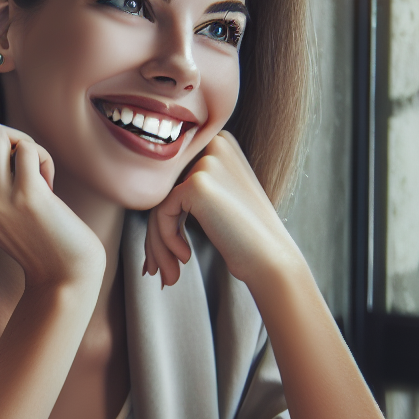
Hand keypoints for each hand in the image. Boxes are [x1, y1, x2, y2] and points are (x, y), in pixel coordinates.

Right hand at [0, 120, 104, 291]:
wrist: (62, 274)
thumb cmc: (37, 235)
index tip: (8, 161)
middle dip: (7, 136)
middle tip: (26, 164)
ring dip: (24, 142)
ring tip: (36, 168)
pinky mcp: (26, 195)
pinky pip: (28, 148)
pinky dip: (43, 158)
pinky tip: (49, 183)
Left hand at [144, 131, 300, 290]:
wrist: (271, 258)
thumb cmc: (247, 236)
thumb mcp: (220, 198)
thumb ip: (188, 188)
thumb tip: (148, 203)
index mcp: (221, 143)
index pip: (175, 178)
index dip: (165, 217)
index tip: (164, 253)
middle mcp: (214, 145)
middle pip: (164, 190)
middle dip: (156, 235)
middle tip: (159, 268)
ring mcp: (206, 162)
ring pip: (158, 203)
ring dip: (157, 244)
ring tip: (168, 275)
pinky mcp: (196, 183)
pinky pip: (161, 213)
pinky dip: (166, 240)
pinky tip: (185, 257)